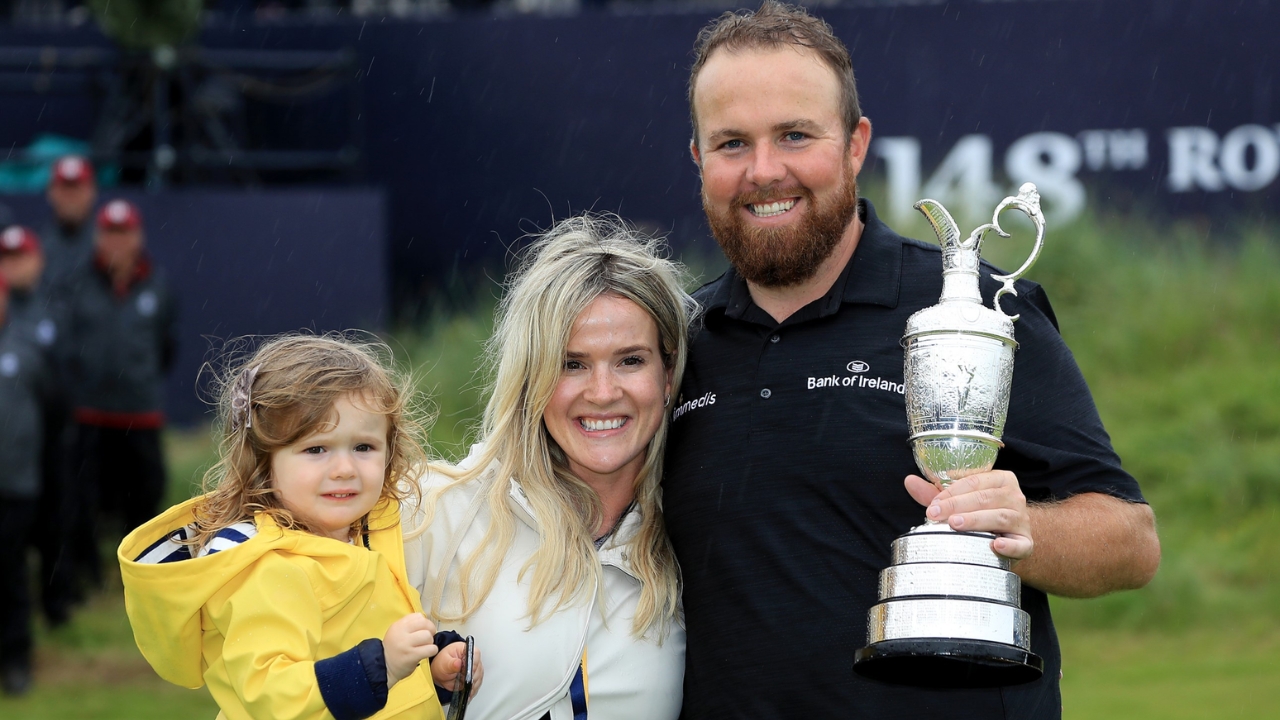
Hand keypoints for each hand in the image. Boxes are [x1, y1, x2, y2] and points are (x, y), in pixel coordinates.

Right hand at [383, 613, 437, 687]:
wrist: (384, 667)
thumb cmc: (394, 649)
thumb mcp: (397, 632)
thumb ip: (409, 625)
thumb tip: (426, 620)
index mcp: (398, 625)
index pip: (418, 616)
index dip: (425, 623)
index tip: (424, 630)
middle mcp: (401, 633)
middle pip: (425, 624)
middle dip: (430, 631)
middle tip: (427, 639)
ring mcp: (406, 645)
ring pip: (428, 636)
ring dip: (430, 642)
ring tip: (425, 647)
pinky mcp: (412, 656)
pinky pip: (430, 649)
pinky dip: (432, 650)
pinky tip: (427, 653)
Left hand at [431, 641, 483, 698]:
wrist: (440, 673)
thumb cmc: (442, 663)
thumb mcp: (443, 663)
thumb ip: (451, 664)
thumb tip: (457, 663)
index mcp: (467, 649)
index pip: (475, 655)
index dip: (472, 664)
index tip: (466, 672)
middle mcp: (473, 658)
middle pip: (478, 668)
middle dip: (470, 677)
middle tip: (462, 681)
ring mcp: (476, 668)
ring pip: (478, 678)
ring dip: (471, 685)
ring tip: (462, 687)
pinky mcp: (475, 677)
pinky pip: (476, 685)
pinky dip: (471, 690)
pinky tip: (466, 692)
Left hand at [904, 470, 1033, 560]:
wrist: (1010, 536)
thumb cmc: (982, 514)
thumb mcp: (961, 501)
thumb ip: (936, 492)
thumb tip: (909, 481)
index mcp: (1000, 480)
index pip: (974, 481)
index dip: (952, 492)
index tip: (933, 505)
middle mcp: (1014, 497)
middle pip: (986, 498)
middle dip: (958, 506)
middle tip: (936, 515)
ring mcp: (1022, 520)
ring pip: (1001, 516)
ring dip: (977, 520)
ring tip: (955, 525)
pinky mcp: (1026, 542)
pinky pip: (1021, 544)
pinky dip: (1010, 546)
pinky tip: (996, 545)